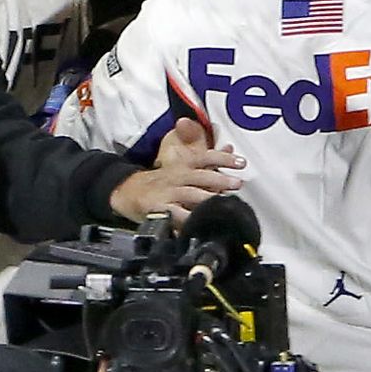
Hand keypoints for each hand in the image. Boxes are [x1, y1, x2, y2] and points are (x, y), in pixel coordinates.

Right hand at [112, 119, 245, 223]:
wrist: (128, 190)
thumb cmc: (162, 181)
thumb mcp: (182, 167)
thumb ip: (207, 161)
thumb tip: (230, 148)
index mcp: (184, 166)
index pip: (206, 157)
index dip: (224, 158)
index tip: (242, 162)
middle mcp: (178, 177)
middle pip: (201, 176)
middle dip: (220, 179)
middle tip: (237, 183)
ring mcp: (169, 192)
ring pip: (191, 195)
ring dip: (208, 199)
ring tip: (223, 204)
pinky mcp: (160, 208)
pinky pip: (176, 215)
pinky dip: (188, 219)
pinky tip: (199, 223)